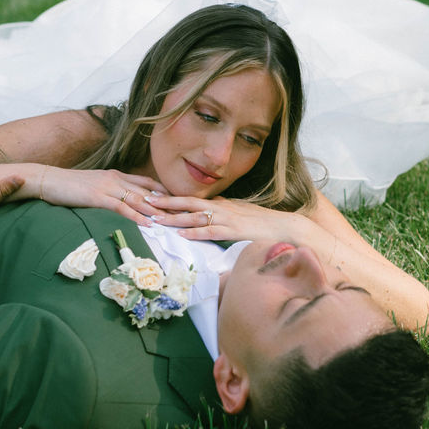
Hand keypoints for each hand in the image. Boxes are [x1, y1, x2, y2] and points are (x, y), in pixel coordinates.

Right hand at [36, 167, 169, 225]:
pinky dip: (136, 216)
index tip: (178, 201)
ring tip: (172, 221)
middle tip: (184, 213)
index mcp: (115, 175)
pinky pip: (122, 207)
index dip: (163, 192)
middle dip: (166, 203)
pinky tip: (148, 223)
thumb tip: (120, 201)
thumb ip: (108, 191)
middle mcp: (115, 178)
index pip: (146, 182)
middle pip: (147, 191)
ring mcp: (107, 187)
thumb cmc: (68, 185)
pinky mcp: (98, 197)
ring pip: (138, 199)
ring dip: (156, 211)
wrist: (48, 179)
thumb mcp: (93, 185)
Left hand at [144, 195, 312, 243]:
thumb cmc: (261, 221)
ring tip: (156, 219)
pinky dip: (194, 232)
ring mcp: (225, 219)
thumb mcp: (238, 211)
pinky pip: (210, 231)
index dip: (171, 197)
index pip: (191, 199)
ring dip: (174, 218)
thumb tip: (205, 208)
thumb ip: (221, 209)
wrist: (283, 226)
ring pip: (194, 217)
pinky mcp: (232, 232)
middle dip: (166, 202)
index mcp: (220, 203)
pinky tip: (181, 234)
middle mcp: (220, 208)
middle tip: (146, 201)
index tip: (153, 194)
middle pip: (187, 203)